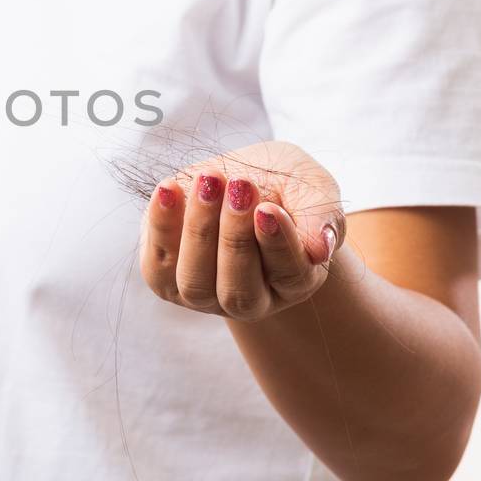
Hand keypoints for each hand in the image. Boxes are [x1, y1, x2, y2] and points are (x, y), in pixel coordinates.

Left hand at [139, 139, 347, 320]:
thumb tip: (321, 249)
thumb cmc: (283, 186)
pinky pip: (158, 266)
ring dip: (200, 229)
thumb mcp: (310, 186)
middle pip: (238, 289)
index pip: (290, 274)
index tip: (267, 208)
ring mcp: (205, 296)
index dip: (278, 243)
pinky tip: (169, 188)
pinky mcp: (166, 279)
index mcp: (294, 281)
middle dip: (235, 237)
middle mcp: (250, 300)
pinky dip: (161, 227)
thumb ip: (321, 214)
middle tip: (238, 185)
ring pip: (196, 283)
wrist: (238, 181)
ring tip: (208, 181)